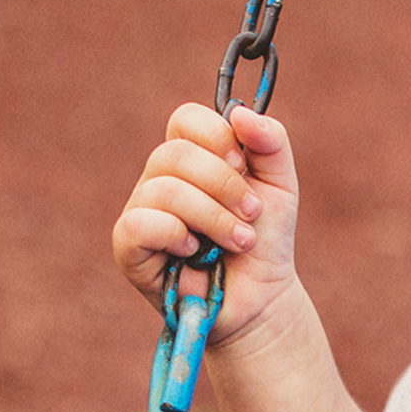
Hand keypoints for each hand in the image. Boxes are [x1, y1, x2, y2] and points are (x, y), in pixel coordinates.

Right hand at [111, 102, 300, 343]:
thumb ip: (272, 142)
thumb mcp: (281, 186)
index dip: (216, 137)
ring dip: (213, 218)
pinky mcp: (129, 248)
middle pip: (174, 153)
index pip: (185, 119)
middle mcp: (160, 179)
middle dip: (224, 185)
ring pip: (164, 190)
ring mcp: (142, 211)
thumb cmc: (265, 241)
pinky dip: (174, 234)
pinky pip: (139, 224)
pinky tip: (194, 252)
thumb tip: (241, 112)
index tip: (244, 165)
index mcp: (191, 157)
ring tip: (240, 243)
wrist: (263, 298)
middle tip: (252, 214)